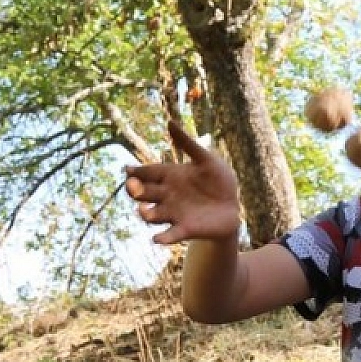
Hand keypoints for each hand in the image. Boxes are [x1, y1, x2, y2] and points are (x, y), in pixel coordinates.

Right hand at [125, 117, 241, 244]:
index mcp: (170, 176)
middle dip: (135, 191)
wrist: (232, 206)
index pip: (147, 173)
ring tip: (143, 211)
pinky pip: (170, 234)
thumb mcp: (206, 160)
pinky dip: (163, 238)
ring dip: (145, 214)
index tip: (128, 171)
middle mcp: (166, 196)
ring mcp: (174, 213)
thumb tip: (169, 122)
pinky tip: (157, 239)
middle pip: (143, 193)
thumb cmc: (219, 182)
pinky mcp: (185, 229)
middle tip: (132, 186)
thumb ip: (188, 144)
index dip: (136, 172)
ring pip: (151, 215)